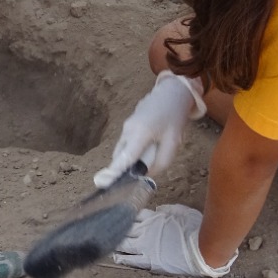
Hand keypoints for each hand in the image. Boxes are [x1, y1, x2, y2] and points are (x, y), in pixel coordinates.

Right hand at [94, 70, 205, 188]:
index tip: (104, 183)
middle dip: (126, 168)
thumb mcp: (174, 143)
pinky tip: (149, 146)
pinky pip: (127, 144)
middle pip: (120, 156)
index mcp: (140, 134)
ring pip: (123, 150)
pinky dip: (133, 151)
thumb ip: (161, 162)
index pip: (124, 158)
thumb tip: (147, 174)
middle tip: (141, 174)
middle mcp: (128, 130)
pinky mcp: (128, 126)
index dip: (115, 172)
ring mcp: (126, 127)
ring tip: (150, 155)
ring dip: (132, 158)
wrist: (172, 94)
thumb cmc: (174, 118)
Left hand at [112, 205, 235, 277]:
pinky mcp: (149, 261)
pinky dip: (123, 258)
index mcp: (153, 218)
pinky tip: (117, 258)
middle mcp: (146, 231)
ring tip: (110, 244)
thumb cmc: (194, 229)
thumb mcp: (182, 212)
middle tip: (109, 229)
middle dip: (117, 228)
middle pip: (126, 228)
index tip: (120, 213)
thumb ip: (168, 210)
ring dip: (117, 244)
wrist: (199, 249)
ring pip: (125, 244)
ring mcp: (146, 246)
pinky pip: (132, 260)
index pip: (134, 214)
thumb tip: (159, 209)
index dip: (126, 214)